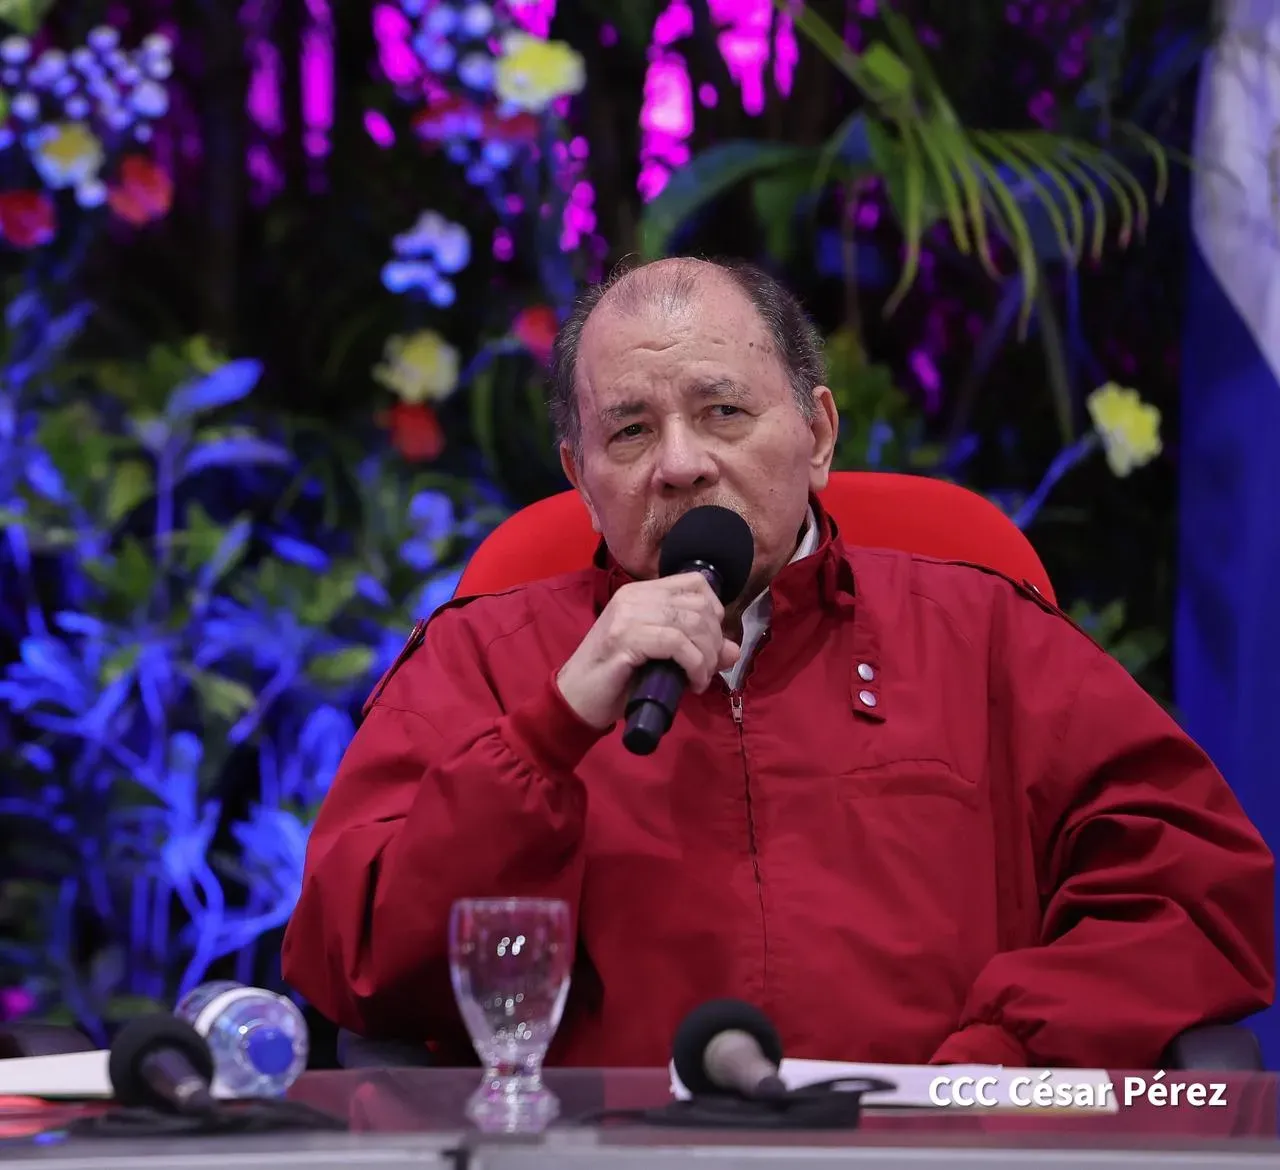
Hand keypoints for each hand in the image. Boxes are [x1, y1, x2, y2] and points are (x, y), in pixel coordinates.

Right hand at [556, 573, 740, 729]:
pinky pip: (676, 643)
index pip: (694, 582)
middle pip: (698, 604)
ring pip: (690, 623)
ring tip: (699, 679)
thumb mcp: (662, 660)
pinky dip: (694, 665)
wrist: (576, 699)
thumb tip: (734, 651)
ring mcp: (628, 616)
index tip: (711, 640)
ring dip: (705, 656)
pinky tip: (692, 682)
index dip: (714, 609)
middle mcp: (634, 597)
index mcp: (640, 593)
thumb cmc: (616, 679)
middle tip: (706, 668)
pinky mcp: (625, 639)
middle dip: (713, 640)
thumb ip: (696, 650)